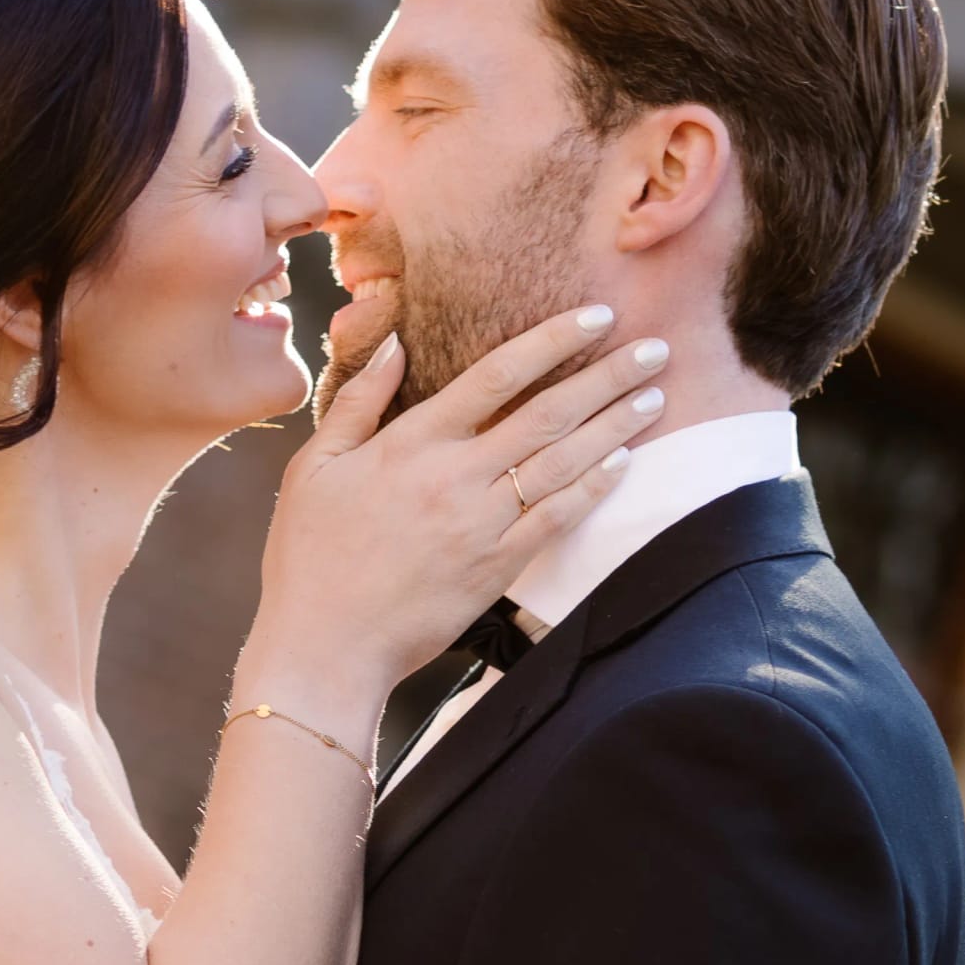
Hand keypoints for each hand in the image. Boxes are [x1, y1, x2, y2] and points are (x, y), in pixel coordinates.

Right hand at [244, 308, 666, 725]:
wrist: (324, 647)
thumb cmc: (309, 557)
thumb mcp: (314, 467)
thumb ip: (358, 401)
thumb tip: (395, 343)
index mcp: (411, 444)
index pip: (497, 375)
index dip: (553, 340)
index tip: (595, 317)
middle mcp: (456, 478)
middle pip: (548, 414)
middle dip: (607, 376)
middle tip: (654, 349)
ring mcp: (481, 525)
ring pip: (564, 463)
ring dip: (615, 426)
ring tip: (654, 396)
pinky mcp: (496, 568)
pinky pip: (557, 520)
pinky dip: (594, 489)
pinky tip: (623, 463)